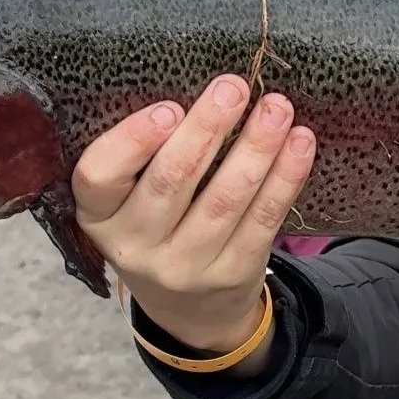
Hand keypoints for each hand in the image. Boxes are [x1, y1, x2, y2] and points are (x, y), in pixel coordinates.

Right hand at [72, 75, 316, 361]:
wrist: (191, 311)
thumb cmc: (158, 231)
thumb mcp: (128, 204)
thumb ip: (147, 159)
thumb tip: (205, 91)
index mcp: (98, 217)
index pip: (98, 177)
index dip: (132, 140)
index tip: (169, 106)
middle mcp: (135, 246)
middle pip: (172, 181)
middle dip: (207, 129)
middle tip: (233, 87)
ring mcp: (185, 266)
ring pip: (224, 199)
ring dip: (255, 147)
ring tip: (277, 107)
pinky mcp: (232, 274)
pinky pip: (263, 219)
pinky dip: (285, 177)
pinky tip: (300, 143)